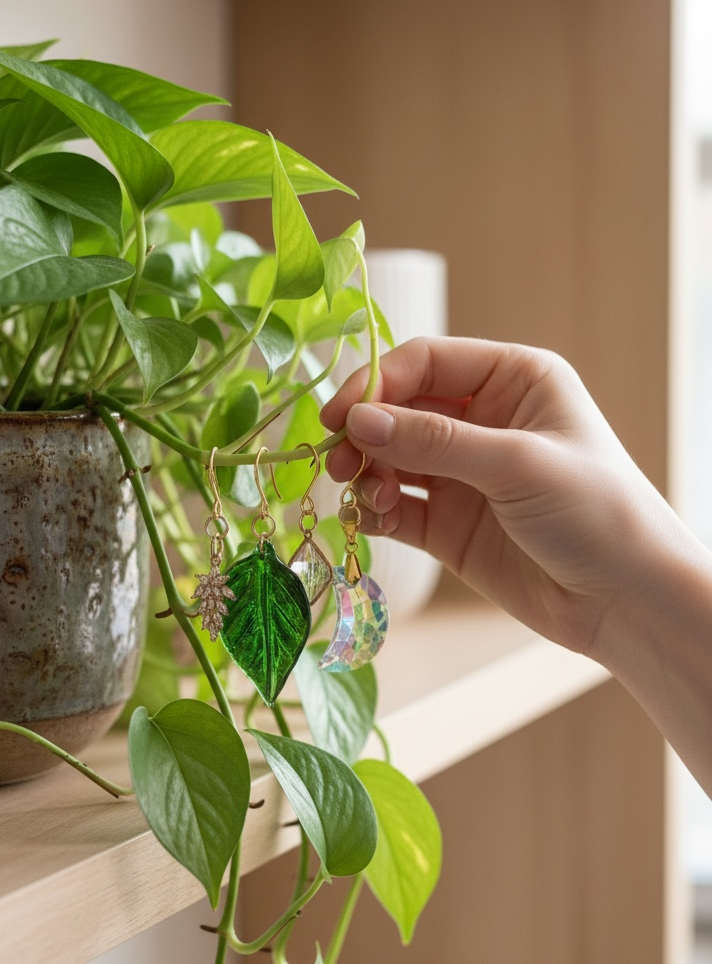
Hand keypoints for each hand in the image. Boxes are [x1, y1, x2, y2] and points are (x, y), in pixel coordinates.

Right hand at [321, 336, 681, 657]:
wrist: (625, 601)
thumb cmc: (597, 512)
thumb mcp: (517, 463)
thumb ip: (434, 442)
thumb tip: (358, 421)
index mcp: (513, 380)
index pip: (426, 362)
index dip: (377, 384)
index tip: (339, 416)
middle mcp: (484, 420)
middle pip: (399, 409)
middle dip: (365, 433)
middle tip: (338, 462)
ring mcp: (463, 474)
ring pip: (390, 458)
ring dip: (367, 473)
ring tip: (369, 497)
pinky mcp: (449, 525)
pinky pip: (395, 507)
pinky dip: (375, 511)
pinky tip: (373, 520)